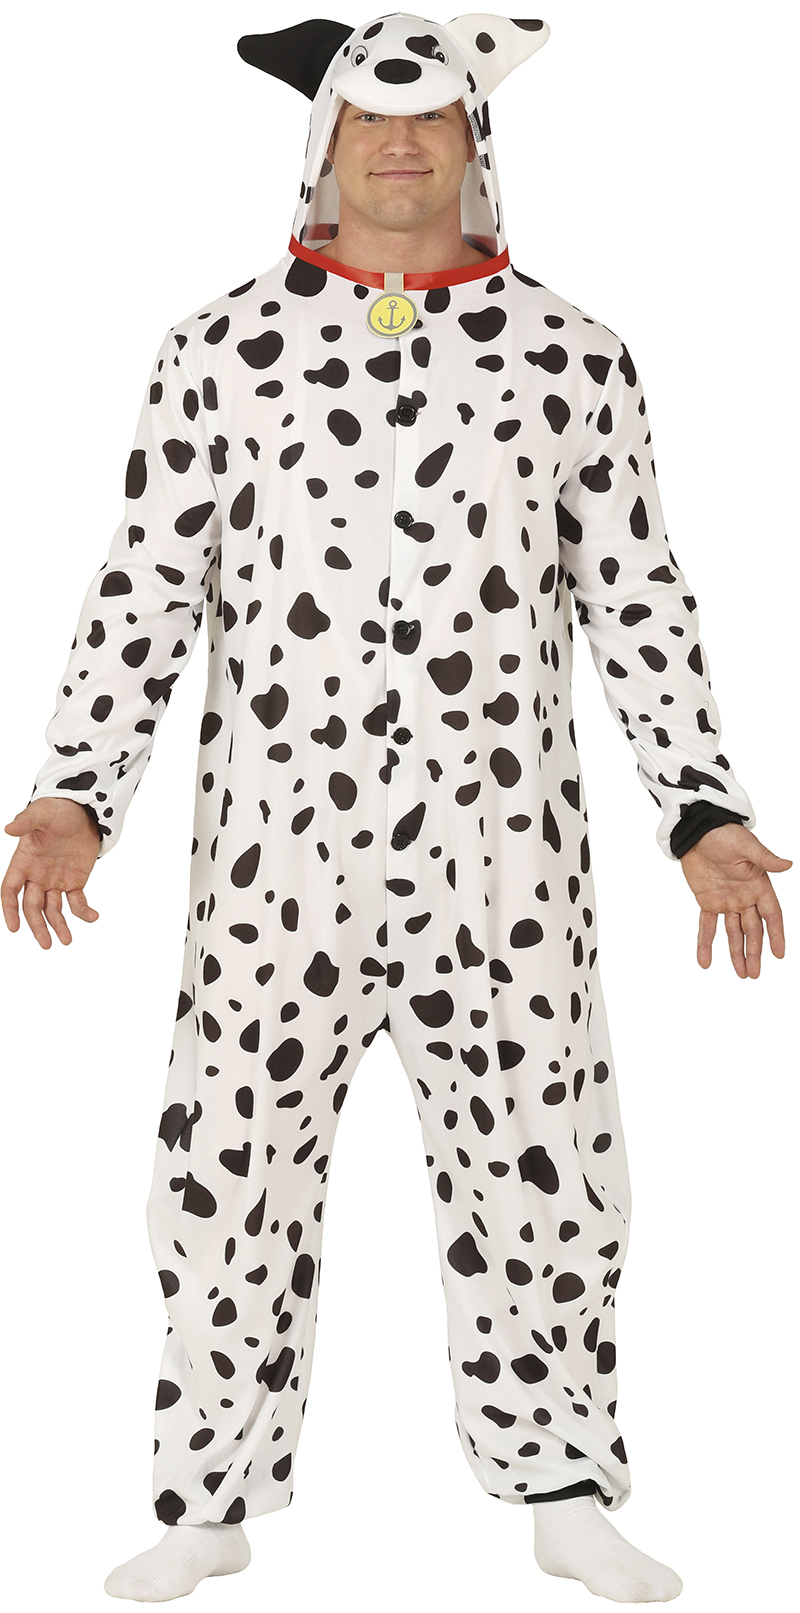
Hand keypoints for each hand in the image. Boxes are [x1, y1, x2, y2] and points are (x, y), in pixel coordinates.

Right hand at [2, 798, 100, 948]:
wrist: (84, 810)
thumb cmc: (58, 810)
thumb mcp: (42, 812)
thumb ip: (26, 821)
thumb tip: (9, 828)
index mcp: (23, 862)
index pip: (10, 890)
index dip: (10, 909)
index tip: (15, 927)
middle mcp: (36, 876)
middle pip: (32, 907)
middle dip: (37, 926)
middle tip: (46, 944)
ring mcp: (55, 881)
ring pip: (52, 910)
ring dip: (58, 926)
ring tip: (66, 941)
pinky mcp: (75, 882)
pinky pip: (77, 902)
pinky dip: (84, 912)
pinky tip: (93, 917)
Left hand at [679, 822, 790, 977]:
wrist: (698, 831)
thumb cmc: (725, 834)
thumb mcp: (747, 846)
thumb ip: (766, 859)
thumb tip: (788, 865)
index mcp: (759, 885)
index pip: (771, 915)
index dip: (776, 934)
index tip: (779, 955)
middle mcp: (745, 896)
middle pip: (753, 930)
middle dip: (754, 951)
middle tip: (754, 974)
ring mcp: (727, 900)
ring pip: (733, 933)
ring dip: (736, 953)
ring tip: (741, 974)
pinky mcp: (708, 901)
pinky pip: (707, 926)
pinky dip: (705, 943)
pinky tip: (705, 962)